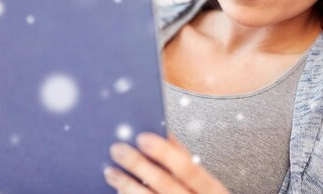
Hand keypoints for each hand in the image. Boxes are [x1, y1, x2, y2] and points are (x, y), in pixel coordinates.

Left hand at [104, 131, 229, 193]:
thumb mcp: (204, 181)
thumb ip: (186, 158)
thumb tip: (166, 133)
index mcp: (211, 190)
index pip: (188, 168)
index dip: (165, 153)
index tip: (143, 137)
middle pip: (164, 182)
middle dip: (138, 164)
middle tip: (118, 149)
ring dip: (126, 184)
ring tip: (111, 171)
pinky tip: (120, 190)